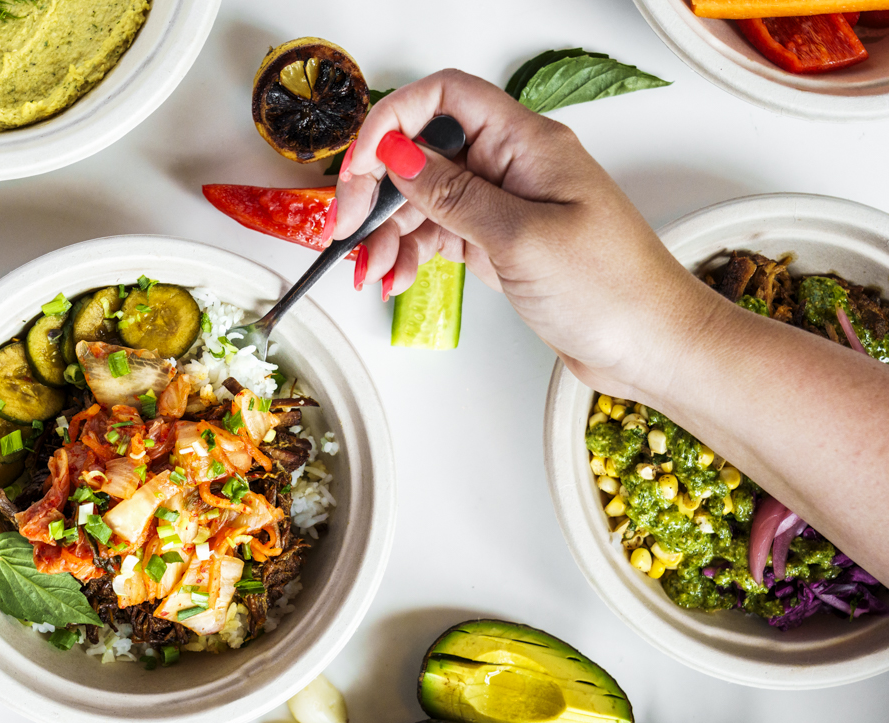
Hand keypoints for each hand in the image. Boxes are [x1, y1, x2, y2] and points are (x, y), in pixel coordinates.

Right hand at [332, 69, 724, 399]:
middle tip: (347, 227)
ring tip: (371, 271)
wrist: (652, 346)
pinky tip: (395, 278)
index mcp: (527, 142)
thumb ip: (453, 195)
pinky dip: (411, 254)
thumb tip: (397, 154)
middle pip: (425, 152)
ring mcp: (505, 205)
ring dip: (389, 232)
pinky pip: (440, 235)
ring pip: (425, 200)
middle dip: (379, 188)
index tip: (361, 165)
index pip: (445, 98)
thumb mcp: (520, 238)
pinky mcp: (500, 243)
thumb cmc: (613, 289)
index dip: (393, 120)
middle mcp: (513, 166)